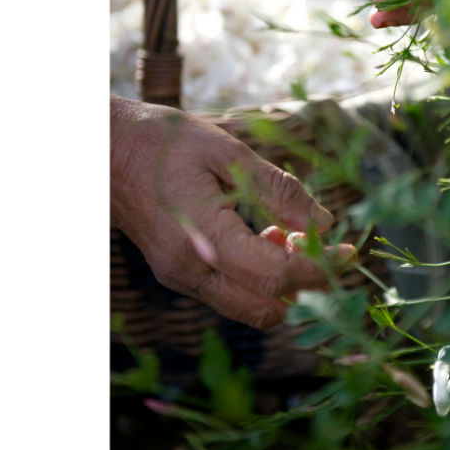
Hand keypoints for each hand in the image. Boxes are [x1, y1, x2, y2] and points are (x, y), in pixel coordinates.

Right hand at [110, 96, 355, 329]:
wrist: (102, 149)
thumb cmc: (162, 140)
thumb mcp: (227, 151)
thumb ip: (277, 189)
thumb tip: (325, 223)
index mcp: (201, 237)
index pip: (275, 277)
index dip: (319, 269)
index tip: (348, 251)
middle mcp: (188, 269)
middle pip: (264, 309)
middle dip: (306, 287)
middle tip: (327, 249)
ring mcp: (179, 277)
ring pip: (247, 307)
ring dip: (281, 283)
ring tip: (288, 232)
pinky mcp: (176, 273)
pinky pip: (230, 293)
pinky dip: (258, 277)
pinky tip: (264, 235)